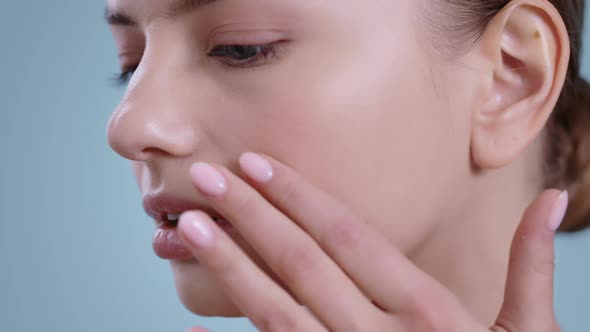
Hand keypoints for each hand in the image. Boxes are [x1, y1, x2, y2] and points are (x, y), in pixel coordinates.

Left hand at [179, 152, 566, 331]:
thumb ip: (532, 267)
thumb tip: (555, 202)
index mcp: (427, 311)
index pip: (348, 237)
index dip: (298, 197)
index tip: (256, 163)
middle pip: (302, 264)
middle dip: (250, 216)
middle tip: (204, 177)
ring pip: (275, 312)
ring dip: (230, 266)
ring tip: (190, 227)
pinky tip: (192, 324)